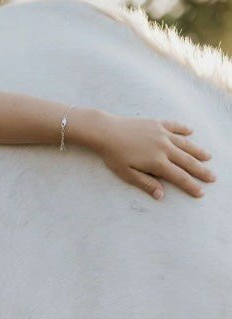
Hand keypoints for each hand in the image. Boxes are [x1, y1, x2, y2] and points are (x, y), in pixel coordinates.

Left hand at [91, 114, 215, 199]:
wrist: (105, 131)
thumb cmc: (113, 155)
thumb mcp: (127, 174)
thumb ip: (146, 183)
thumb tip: (161, 195)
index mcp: (157, 162)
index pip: (179, 177)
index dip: (191, 186)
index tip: (201, 192)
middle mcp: (164, 147)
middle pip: (187, 161)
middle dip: (201, 171)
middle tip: (212, 178)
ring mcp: (162, 134)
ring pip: (185, 144)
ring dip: (198, 151)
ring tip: (208, 157)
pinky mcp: (156, 123)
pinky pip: (174, 126)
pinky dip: (183, 129)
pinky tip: (191, 132)